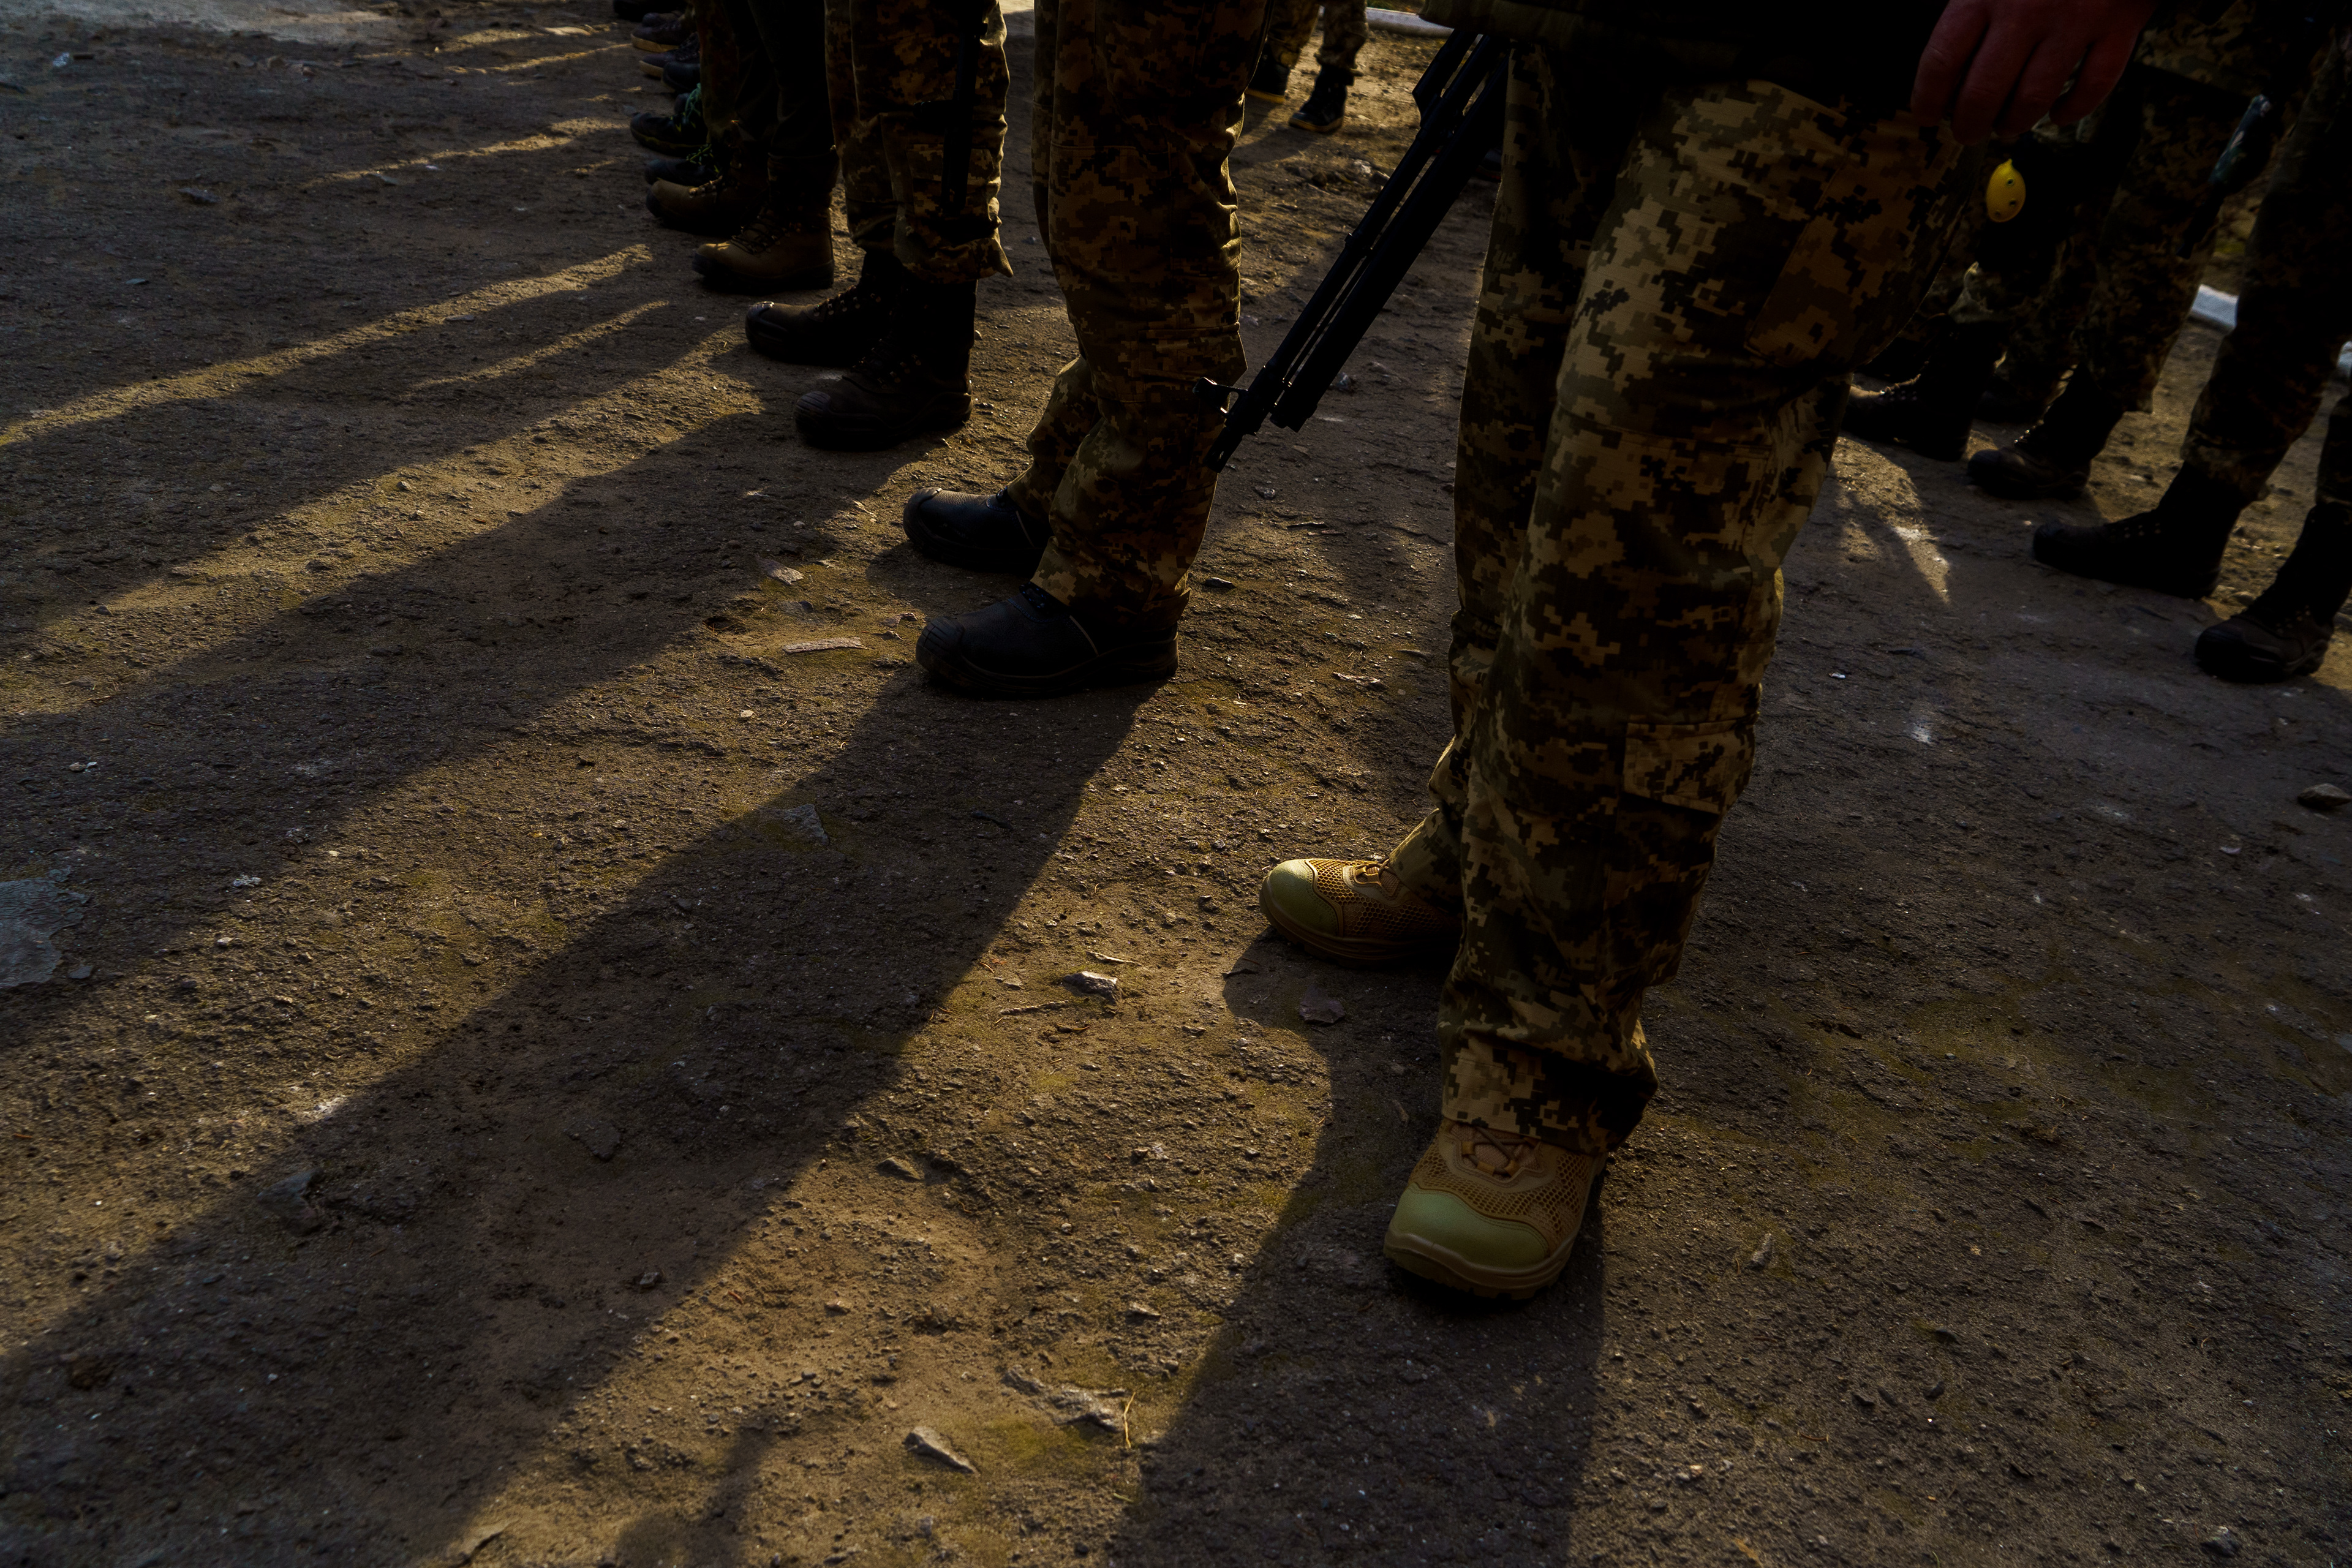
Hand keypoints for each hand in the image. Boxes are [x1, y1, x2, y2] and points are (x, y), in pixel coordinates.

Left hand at [1910, 0, 2157, 142]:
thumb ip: (1968, 4)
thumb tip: (1944, 58)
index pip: (1941, 62)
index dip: (1927, 98)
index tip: (1925, 115)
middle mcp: (2026, 12)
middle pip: (1984, 93)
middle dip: (1969, 124)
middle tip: (1967, 132)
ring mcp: (2074, 21)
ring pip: (2034, 98)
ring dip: (2015, 122)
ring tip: (2007, 126)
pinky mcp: (2118, 25)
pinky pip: (2094, 85)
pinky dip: (2074, 109)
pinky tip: (2060, 113)